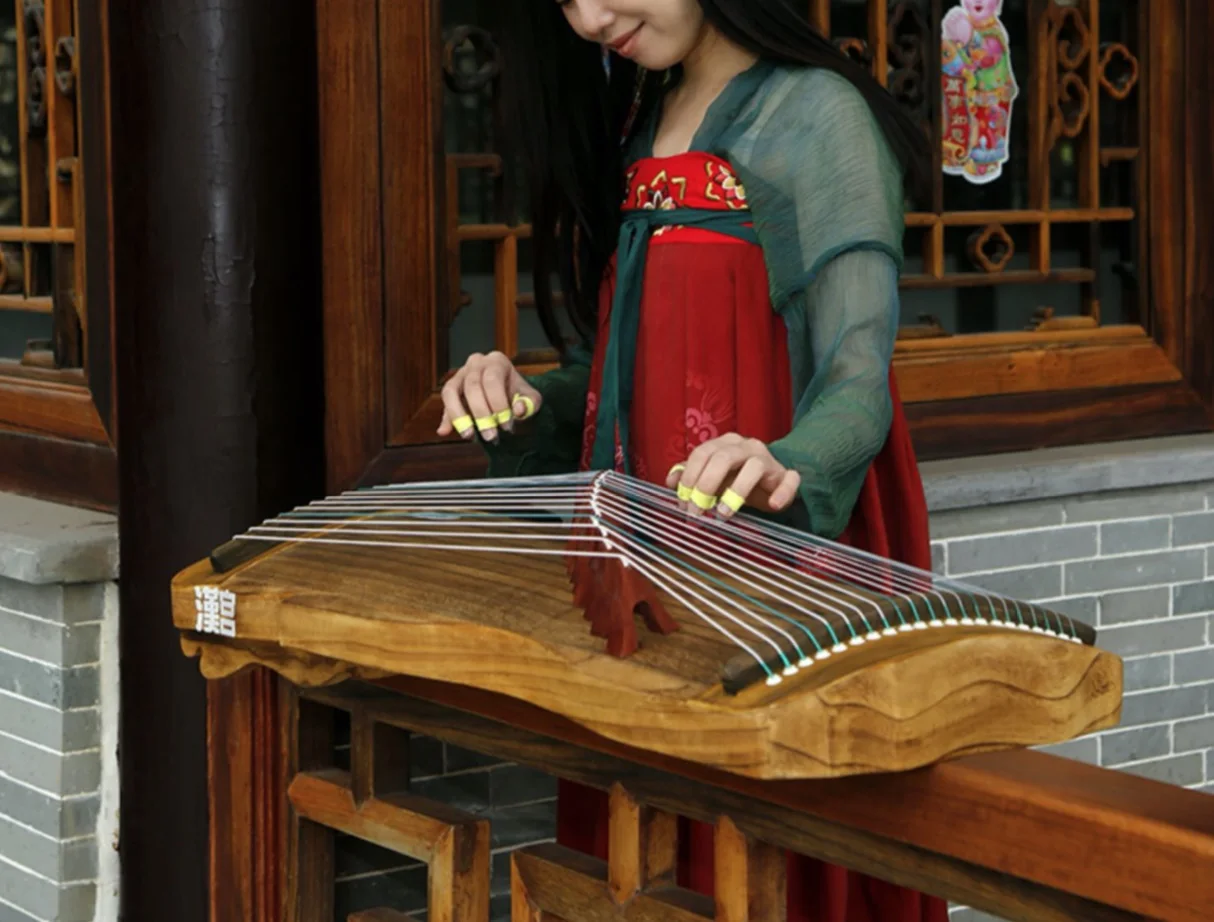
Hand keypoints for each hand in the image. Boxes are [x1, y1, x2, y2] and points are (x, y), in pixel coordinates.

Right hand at [437, 351, 541, 441]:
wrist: (508, 392)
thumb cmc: (518, 393)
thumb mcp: (531, 397)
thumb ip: (530, 403)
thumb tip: (519, 410)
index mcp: (496, 361)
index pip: (493, 380)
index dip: (498, 404)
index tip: (506, 425)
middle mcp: (475, 364)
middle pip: (472, 386)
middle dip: (481, 413)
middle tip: (490, 435)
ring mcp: (460, 375)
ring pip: (451, 391)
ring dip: (458, 415)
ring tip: (468, 435)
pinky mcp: (451, 390)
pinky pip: (445, 403)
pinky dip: (446, 418)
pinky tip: (444, 431)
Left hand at [665, 433, 800, 518]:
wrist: (771, 483)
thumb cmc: (736, 479)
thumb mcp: (711, 479)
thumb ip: (691, 477)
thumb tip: (670, 481)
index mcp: (725, 444)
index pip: (702, 453)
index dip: (689, 477)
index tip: (682, 502)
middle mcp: (746, 446)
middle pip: (724, 457)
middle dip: (706, 484)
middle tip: (698, 511)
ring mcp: (768, 459)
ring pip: (755, 466)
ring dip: (737, 490)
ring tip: (724, 514)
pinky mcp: (787, 475)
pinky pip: (790, 480)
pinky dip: (782, 492)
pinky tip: (773, 506)